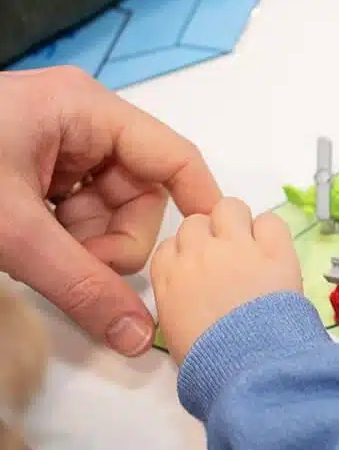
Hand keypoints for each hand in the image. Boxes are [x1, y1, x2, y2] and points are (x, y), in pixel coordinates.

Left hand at [0, 67, 219, 355]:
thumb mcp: (12, 233)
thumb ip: (81, 287)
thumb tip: (139, 339)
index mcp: (85, 110)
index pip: (175, 157)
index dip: (199, 207)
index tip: (207, 258)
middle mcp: (79, 122)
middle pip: (141, 192)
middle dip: (114, 240)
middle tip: (73, 263)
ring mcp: (55, 146)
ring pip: (108, 211)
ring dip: (82, 245)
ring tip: (32, 252)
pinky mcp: (33, 169)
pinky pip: (76, 214)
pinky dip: (59, 241)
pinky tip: (24, 245)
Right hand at [150, 199, 302, 363]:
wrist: (247, 367)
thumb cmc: (210, 362)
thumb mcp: (176, 335)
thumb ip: (180, 306)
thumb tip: (195, 306)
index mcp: (168, 277)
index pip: (171, 245)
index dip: (190, 255)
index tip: (203, 273)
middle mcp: (197, 253)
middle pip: (198, 222)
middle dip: (213, 237)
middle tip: (232, 265)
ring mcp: (236, 247)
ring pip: (230, 207)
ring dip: (241, 224)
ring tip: (254, 252)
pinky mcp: (275, 251)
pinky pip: (271, 221)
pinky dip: (273, 234)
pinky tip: (277, 255)